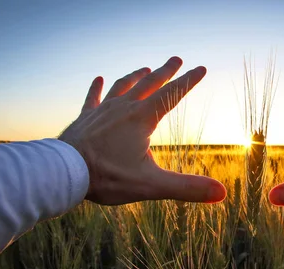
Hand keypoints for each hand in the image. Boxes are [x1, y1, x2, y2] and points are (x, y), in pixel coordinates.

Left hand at [59, 57, 225, 204]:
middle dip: (165, 72)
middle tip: (176, 59)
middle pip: (149, 84)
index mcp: (142, 119)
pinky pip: (93, 98)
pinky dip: (97, 87)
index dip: (188, 82)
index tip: (201, 69)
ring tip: (144, 69)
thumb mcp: (151, 185)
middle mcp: (123, 108)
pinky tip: (99, 79)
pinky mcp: (85, 118)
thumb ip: (186, 188)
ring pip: (123, 86)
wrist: (63, 171)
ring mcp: (102, 111)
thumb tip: (221, 193)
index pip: (171, 95)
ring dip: (136, 77)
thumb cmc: (107, 177)